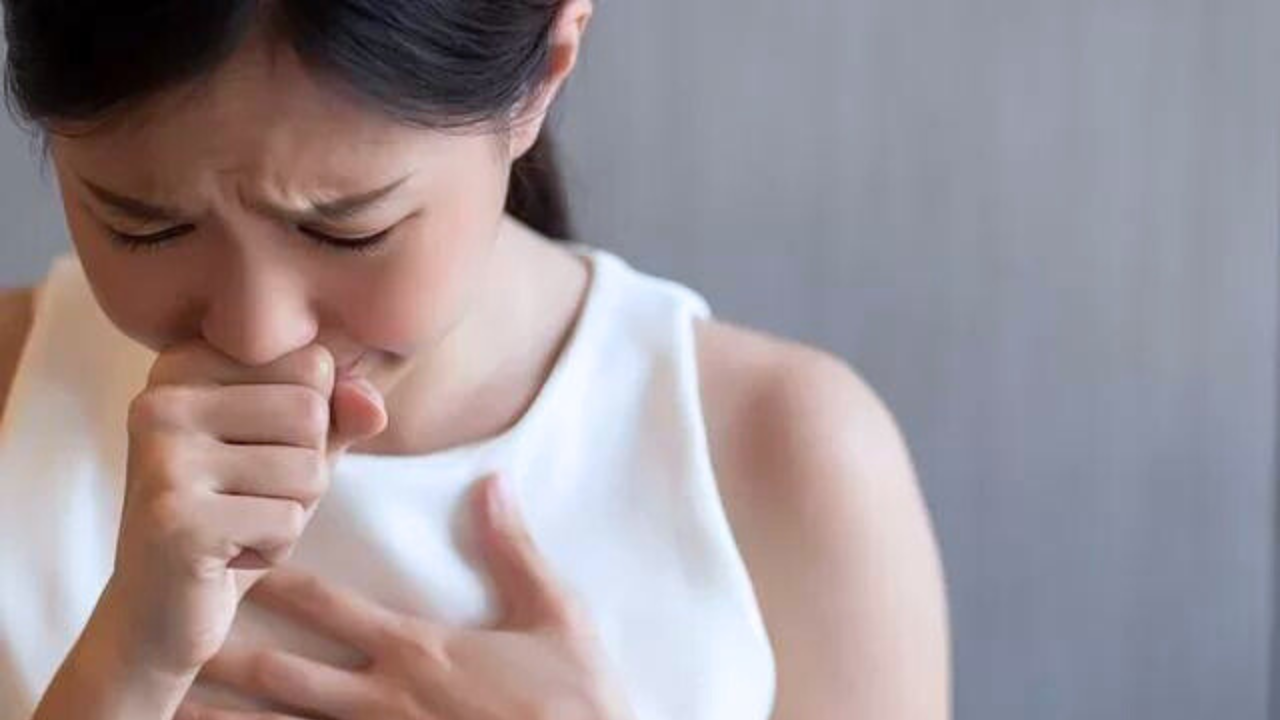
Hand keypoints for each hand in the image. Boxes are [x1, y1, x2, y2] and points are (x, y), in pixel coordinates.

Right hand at [102, 341, 387, 680]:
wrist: (158, 611)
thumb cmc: (236, 515)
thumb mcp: (297, 450)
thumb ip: (340, 414)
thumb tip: (372, 407)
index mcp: (186, 363)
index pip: (312, 364)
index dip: (312, 423)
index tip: (254, 453)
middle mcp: (162, 399)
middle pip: (312, 411)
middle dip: (305, 470)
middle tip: (246, 499)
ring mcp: (162, 458)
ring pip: (308, 468)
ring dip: (292, 513)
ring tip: (236, 526)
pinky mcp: (175, 519)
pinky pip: (289, 522)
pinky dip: (275, 550)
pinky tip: (225, 556)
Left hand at [178, 474, 638, 719]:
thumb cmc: (575, 696)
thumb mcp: (556, 613)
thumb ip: (514, 549)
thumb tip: (491, 482)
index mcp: (419, 648)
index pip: (333, 608)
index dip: (279, 584)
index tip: (235, 562)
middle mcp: (385, 697)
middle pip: (287, 671)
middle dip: (228, 651)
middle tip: (175, 635)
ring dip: (228, 719)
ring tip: (176, 708)